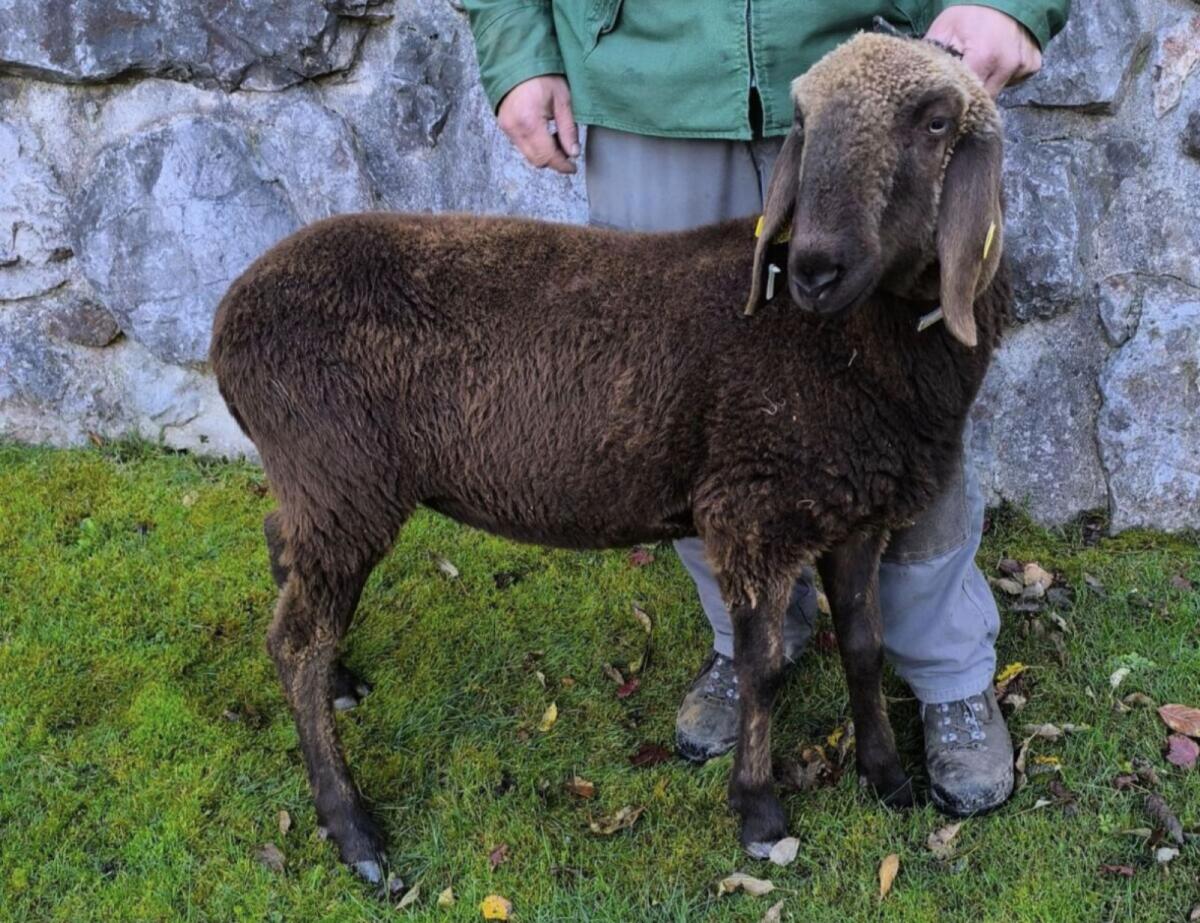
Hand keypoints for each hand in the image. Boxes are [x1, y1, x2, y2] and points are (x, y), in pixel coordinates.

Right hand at [497, 75, 579, 173]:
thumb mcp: (562, 99)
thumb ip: (568, 129)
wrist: (517, 59)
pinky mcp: (504, 125)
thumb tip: (573, 153)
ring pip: (528, 154)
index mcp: (530, 122)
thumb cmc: (542, 75)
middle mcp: (514, 129)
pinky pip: (521, 144)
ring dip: (544, 153)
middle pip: (536, 160)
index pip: (547, 156)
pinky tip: (545, 132)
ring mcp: (506, 128)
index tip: (572, 168)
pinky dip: (535, 144)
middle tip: (568, 152)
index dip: (562, 165)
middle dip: (554, 160)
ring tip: (557, 137)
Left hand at [926, 5, 1041, 96]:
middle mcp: (1007, 64)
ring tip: (982, 62)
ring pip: (998, 91)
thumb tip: (922, 85)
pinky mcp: (1032, 65)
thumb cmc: (971, 12)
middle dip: (971, 94)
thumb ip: (933, 59)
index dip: (955, 99)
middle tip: (963, 79)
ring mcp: (1023, 65)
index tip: (948, 97)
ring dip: (987, 83)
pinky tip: (998, 58)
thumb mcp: (944, 29)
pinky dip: (1004, 75)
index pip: (966, 97)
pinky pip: (1014, 81)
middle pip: (984, 99)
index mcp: (984, 57)